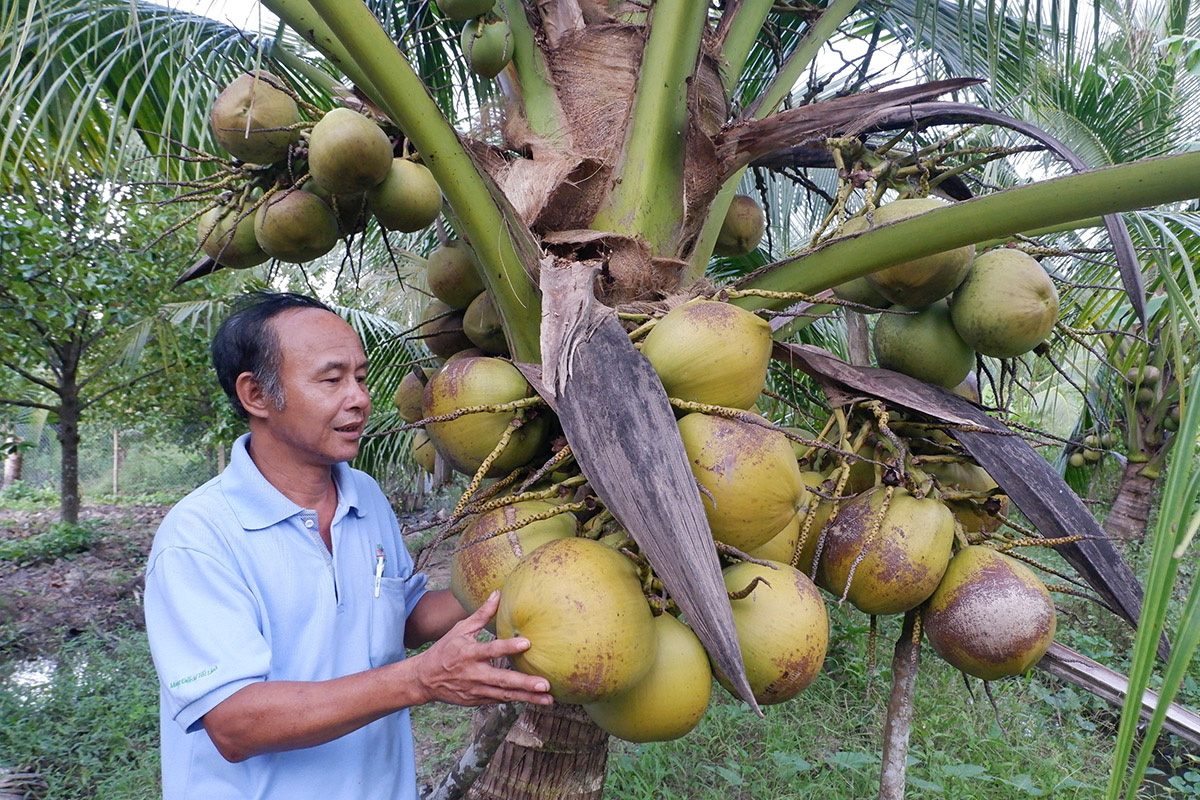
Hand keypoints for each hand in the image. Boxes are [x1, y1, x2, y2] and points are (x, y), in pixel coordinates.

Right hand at [408, 590, 553, 706]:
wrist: (425, 679)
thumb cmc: (445, 650)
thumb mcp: (460, 629)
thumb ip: (482, 614)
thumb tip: (497, 593)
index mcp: (469, 653)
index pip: (491, 650)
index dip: (508, 647)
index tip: (527, 643)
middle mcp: (473, 674)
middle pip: (502, 680)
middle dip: (524, 684)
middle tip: (545, 684)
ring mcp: (476, 690)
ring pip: (505, 695)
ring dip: (527, 697)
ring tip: (548, 698)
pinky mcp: (478, 701)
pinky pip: (500, 700)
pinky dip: (517, 700)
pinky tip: (535, 700)